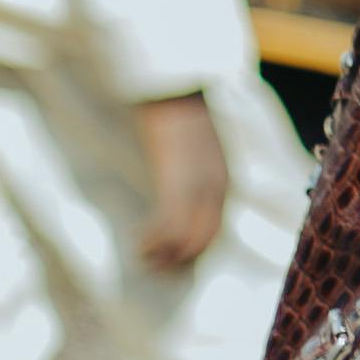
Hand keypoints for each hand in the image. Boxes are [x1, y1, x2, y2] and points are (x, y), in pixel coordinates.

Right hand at [134, 92, 227, 275]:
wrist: (174, 89)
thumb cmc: (178, 113)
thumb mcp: (195, 147)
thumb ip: (193, 170)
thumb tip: (177, 191)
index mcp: (222, 180)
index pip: (214, 230)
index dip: (193, 252)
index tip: (173, 263)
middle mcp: (216, 188)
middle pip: (203, 241)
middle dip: (179, 262)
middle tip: (154, 269)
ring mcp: (198, 188)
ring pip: (187, 240)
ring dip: (163, 256)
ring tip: (142, 259)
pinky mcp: (178, 184)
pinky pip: (169, 227)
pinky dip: (154, 242)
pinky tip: (138, 243)